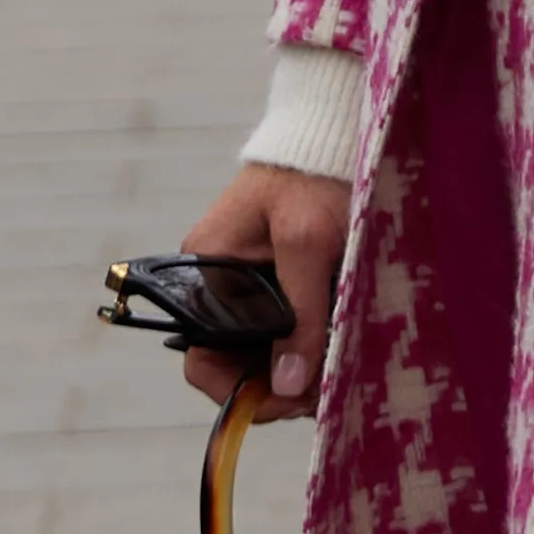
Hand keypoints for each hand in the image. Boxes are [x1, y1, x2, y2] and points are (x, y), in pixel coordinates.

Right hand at [175, 160, 349, 410]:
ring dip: (291, 372)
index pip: (200, 358)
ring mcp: (242, 283)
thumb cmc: (314, 177)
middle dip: (273, 387)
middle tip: (321, 394)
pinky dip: (302, 348)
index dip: (237, 392)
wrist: (332, 132)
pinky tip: (332, 350)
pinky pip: (278, 329)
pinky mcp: (272, 279)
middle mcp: (216, 283)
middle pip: (231, 362)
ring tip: (332, 375)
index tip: (287, 402)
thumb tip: (286, 386)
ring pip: (258, 351)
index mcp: (205, 271)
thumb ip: (299, 317)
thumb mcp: (309, 245)